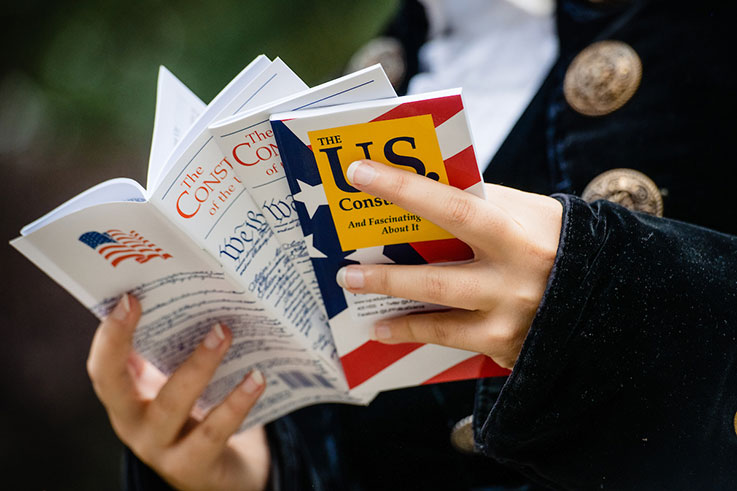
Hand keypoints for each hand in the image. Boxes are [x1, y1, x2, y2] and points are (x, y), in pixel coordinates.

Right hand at [87, 294, 269, 490]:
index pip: (102, 369)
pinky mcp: (195, 467)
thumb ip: (174, 348)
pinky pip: (213, 433)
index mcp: (126, 399)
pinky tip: (257, 378)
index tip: (128, 297)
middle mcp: (134, 426)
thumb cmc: (196, 415)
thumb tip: (190, 290)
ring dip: (198, 365)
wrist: (221, 473)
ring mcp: (161, 450)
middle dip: (125, 342)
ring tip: (224, 332)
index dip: (109, 336)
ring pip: (171, 406)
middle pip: (116, 387)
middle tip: (143, 301)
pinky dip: (236, 403)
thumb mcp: (176, 384)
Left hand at [335, 160, 562, 368]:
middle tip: (343, 269)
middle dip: (384, 273)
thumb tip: (423, 190)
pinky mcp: (505, 345)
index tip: (359, 173)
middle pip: (435, 276)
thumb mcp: (528, 212)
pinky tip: (384, 329)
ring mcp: (509, 317)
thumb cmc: (556, 241)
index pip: (452, 207)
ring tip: (354, 290)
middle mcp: (513, 278)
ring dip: (390, 302)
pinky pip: (448, 339)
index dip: (403, 189)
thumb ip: (482, 203)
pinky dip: (412, 332)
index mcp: (517, 233)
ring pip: (437, 312)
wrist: (611, 294)